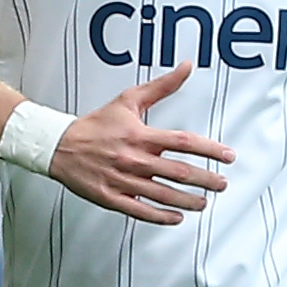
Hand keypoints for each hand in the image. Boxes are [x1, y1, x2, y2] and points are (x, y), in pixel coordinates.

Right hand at [46, 61, 234, 224]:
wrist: (59, 145)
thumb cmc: (95, 125)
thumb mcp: (128, 100)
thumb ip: (161, 86)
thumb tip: (185, 68)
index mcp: (141, 136)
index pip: (185, 142)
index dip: (211, 149)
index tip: (228, 156)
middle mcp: (135, 159)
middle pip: (179, 172)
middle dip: (206, 180)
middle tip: (222, 184)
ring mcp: (124, 180)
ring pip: (164, 195)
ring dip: (189, 201)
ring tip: (204, 202)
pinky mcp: (112, 197)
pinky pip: (142, 211)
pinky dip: (162, 217)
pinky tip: (177, 218)